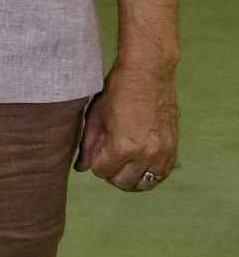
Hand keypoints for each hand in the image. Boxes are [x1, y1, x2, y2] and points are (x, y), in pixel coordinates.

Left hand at [78, 64, 177, 191]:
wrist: (149, 72)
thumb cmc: (117, 91)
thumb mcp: (95, 117)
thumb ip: (88, 145)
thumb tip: (82, 168)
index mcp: (123, 146)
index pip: (102, 172)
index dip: (96, 163)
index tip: (97, 152)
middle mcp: (146, 153)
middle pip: (123, 182)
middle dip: (111, 173)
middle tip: (108, 158)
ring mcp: (163, 152)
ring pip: (144, 183)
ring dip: (130, 177)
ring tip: (123, 164)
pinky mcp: (174, 147)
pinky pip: (162, 174)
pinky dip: (149, 173)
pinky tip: (139, 164)